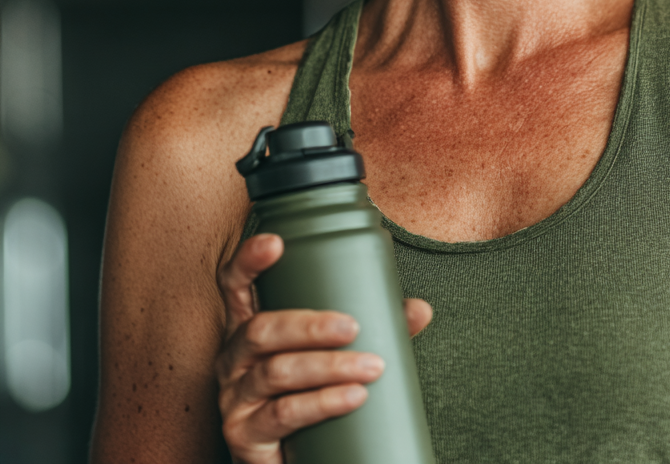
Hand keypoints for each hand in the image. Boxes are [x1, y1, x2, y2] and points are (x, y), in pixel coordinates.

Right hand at [215, 233, 431, 463]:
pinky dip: (322, 403)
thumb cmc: (310, 390)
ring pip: (275, 373)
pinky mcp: (243, 436)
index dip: (248, 261)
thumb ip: (374, 328)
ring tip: (371, 367)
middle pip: (261, 330)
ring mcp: (235, 398)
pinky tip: (353, 397)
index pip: (235, 286)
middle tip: (353, 326)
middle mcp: (234, 357)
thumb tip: (419, 309)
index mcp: (250, 325)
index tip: (275, 243)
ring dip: (328, 367)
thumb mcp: (333, 354)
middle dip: (309, 325)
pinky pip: (282, 415)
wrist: (292, 458)